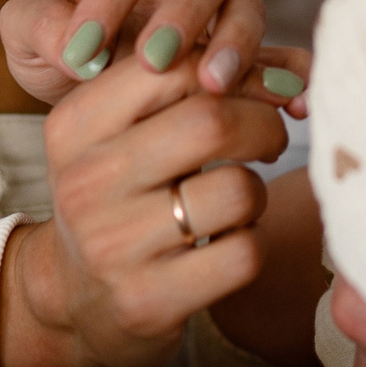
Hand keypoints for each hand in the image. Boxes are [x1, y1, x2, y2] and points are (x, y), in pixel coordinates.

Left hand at [0, 0, 306, 109]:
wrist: (90, 89)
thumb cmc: (60, 45)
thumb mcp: (26, 32)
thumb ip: (38, 25)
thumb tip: (74, 49)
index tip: (84, 50)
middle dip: (184, 12)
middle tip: (156, 62)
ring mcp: (220, 10)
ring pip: (245, 6)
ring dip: (235, 43)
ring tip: (213, 87)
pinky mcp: (246, 54)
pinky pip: (282, 56)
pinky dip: (291, 77)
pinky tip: (293, 106)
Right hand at [0, 45, 290, 366]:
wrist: (75, 297)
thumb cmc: (122, 195)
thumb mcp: (123, 132)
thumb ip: (186, 87)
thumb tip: (290, 71)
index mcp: (77, 125)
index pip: (176, 67)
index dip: (240, 71)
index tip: (261, 89)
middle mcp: (87, 181)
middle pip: (212, 121)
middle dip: (264, 125)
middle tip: (269, 138)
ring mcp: (114, 244)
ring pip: (237, 190)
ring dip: (257, 192)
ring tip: (237, 199)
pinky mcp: (148, 299)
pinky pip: (243, 253)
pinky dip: (253, 243)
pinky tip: (228, 243)